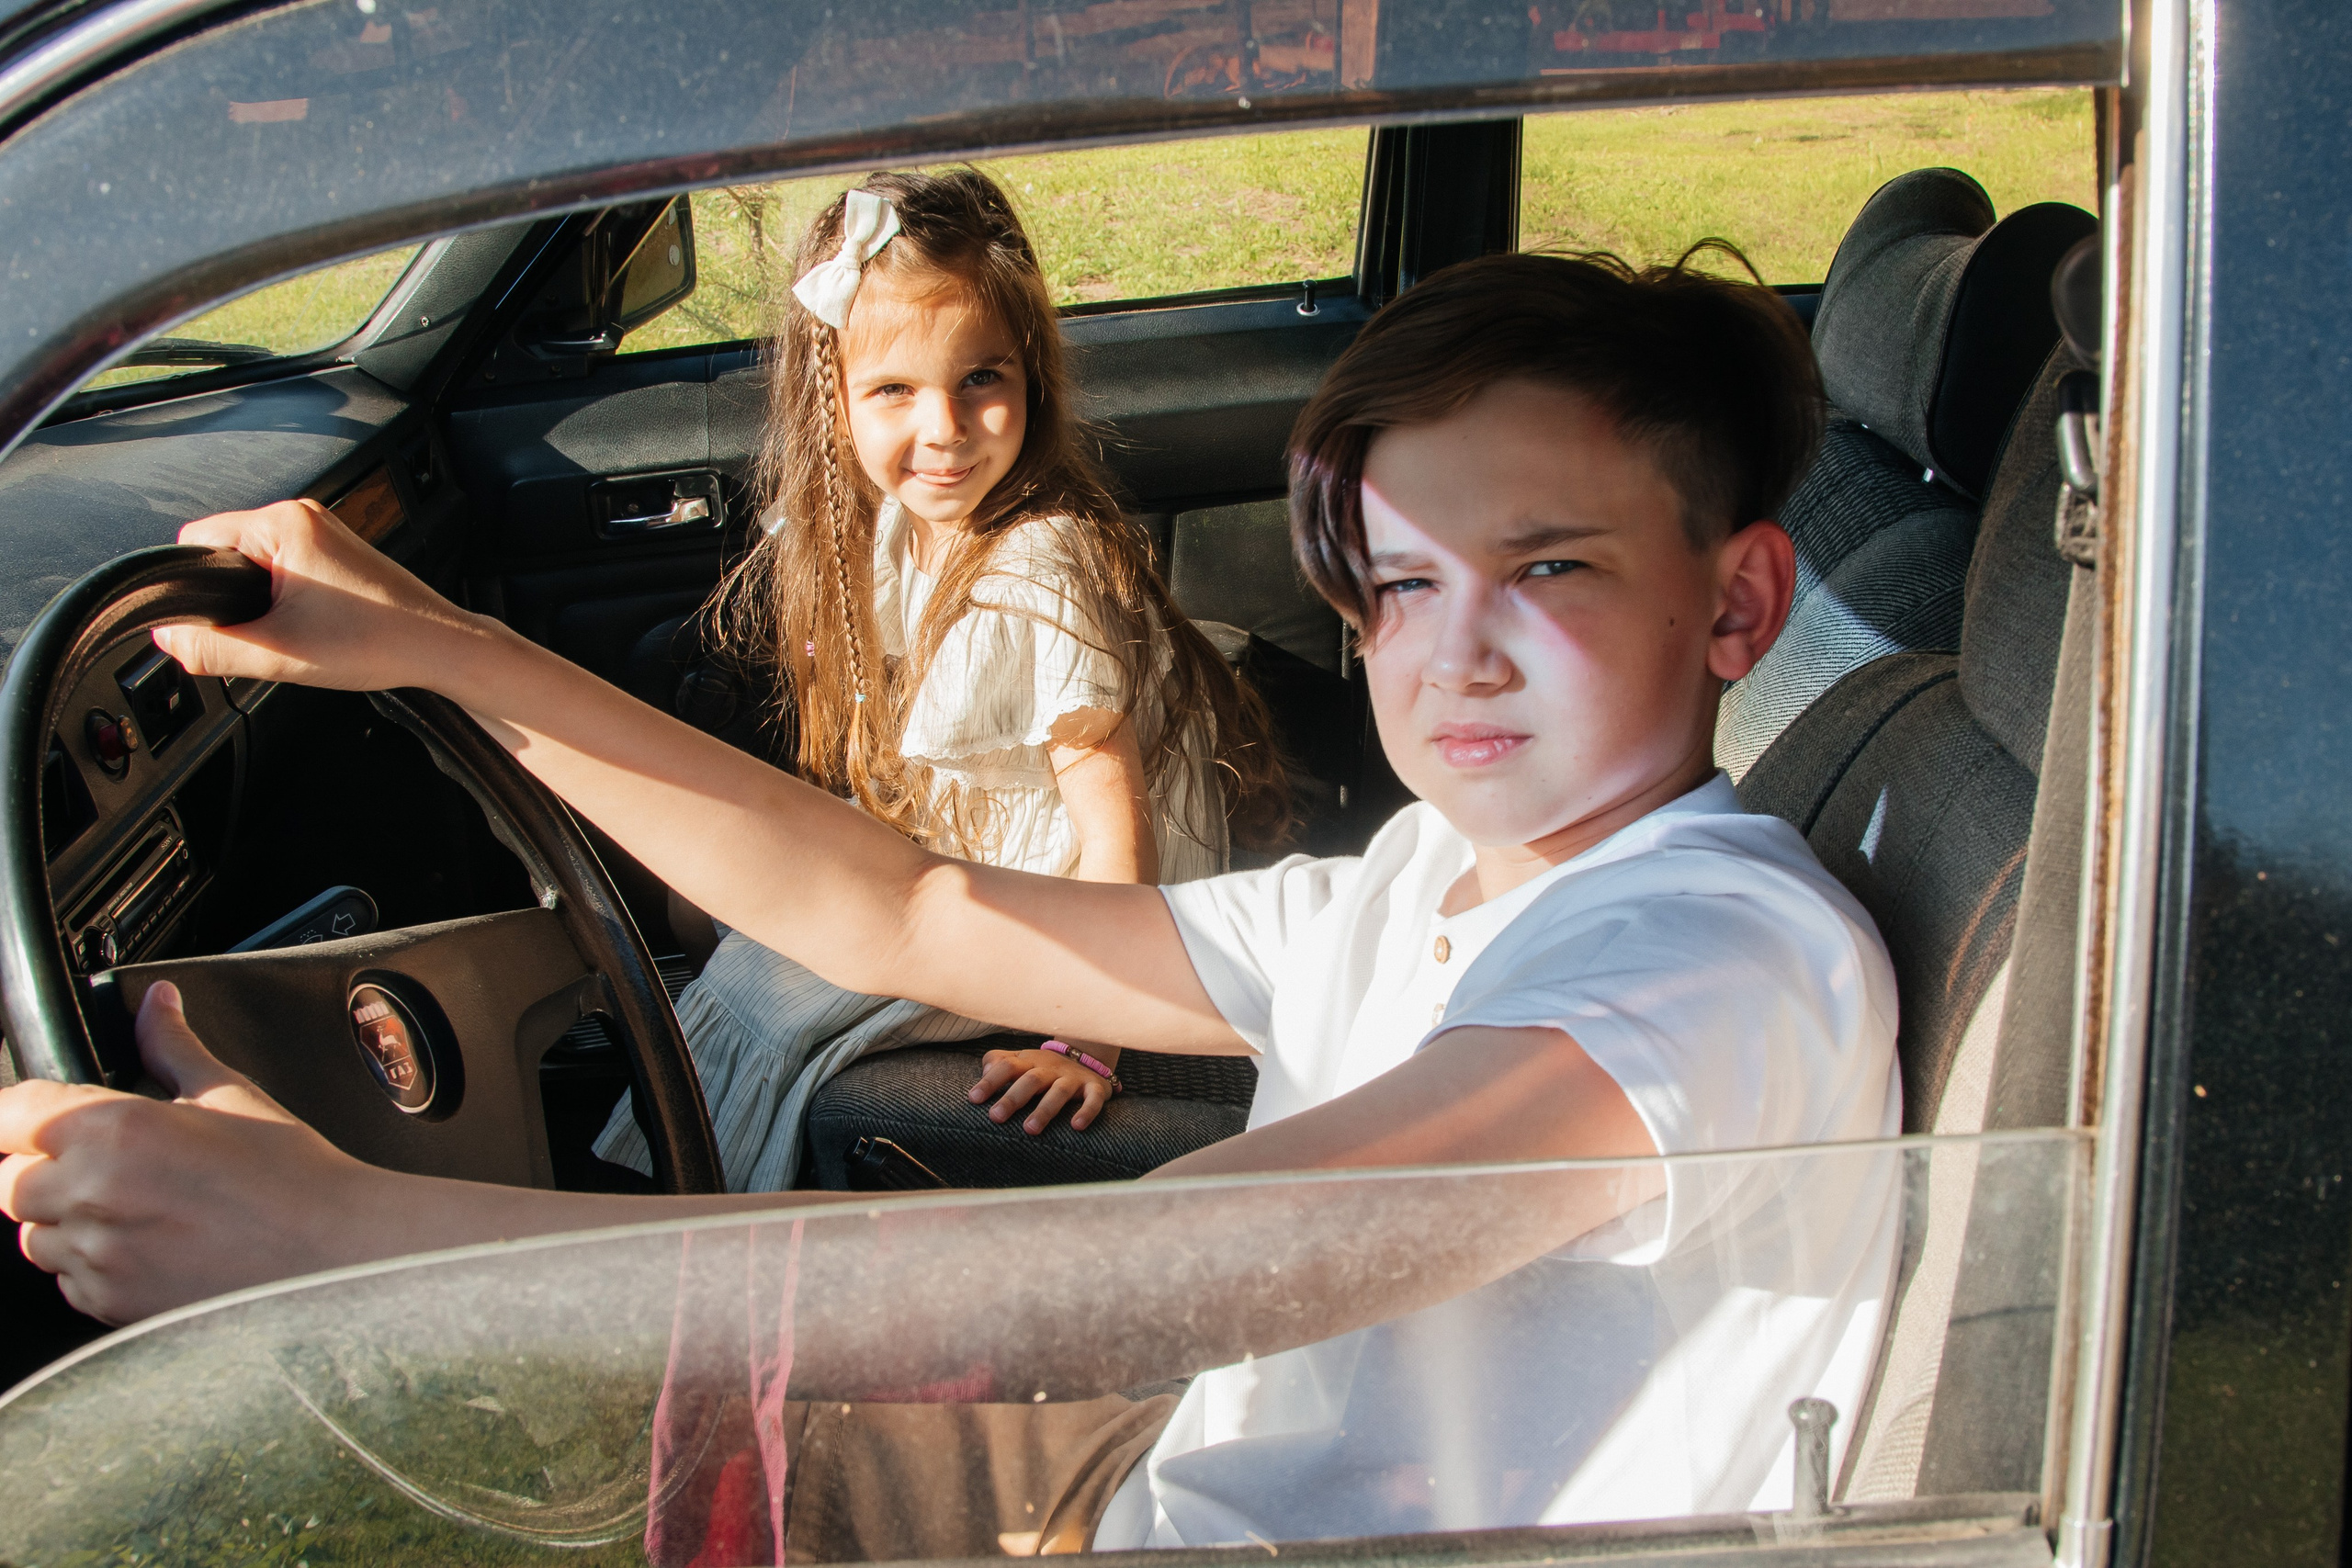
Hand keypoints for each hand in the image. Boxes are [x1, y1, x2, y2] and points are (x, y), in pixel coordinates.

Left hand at [0, 982, 370, 1323]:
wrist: (331, 1251)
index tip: (38, 1116)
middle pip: (8, 1181)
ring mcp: (97, 1254)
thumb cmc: (290, 1176)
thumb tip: (156, 1003)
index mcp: (114, 1129)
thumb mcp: (230, 1094)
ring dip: (62, 1219)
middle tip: (106, 1163)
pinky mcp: (109, 1302)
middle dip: (42, 1168)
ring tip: (134, 1206)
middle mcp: (92, 1193)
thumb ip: (172, 1046)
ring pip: (32, 1235)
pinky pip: (66, 1280)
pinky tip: (147, 1243)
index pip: (10, 1113)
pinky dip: (90, 1264)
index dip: (22, 1113)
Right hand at [151, 499, 486, 695]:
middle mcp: (301, 516)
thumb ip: (209, 647)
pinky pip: (284, 570)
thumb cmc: (377, 642)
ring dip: (258, 601)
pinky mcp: (335, 553)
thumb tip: (167, 640)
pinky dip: (283, 600)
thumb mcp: (277, 653)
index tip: (208, 625)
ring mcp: (322, 532)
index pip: (196, 541)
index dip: (192, 588)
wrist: (440, 648)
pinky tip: (306, 627)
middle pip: (225, 553)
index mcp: (282, 522)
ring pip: (255, 565)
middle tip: (261, 635)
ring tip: (291, 633)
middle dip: (228, 598)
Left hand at [968, 1046, 1118, 1134]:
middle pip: (1031, 1080)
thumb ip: (999, 1062)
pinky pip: (1093, 1098)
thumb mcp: (1021, 1061)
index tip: (974, 1099)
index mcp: (1029, 1062)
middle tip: (996, 1117)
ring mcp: (1073, 1078)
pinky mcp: (1094, 1087)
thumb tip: (985, 1070)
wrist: (1087, 1055)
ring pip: (1059, 1091)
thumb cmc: (1044, 1068)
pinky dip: (1087, 1111)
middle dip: (1012, 1098)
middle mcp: (1050, 1069)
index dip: (990, 1081)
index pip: (1007, 1067)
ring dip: (1045, 1110)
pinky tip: (1077, 1126)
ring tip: (1030, 1130)